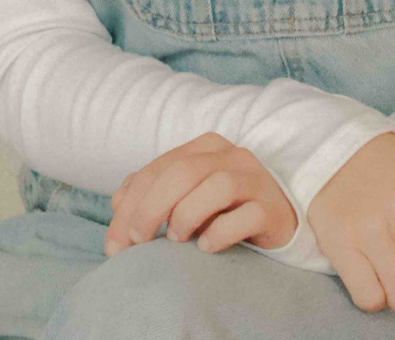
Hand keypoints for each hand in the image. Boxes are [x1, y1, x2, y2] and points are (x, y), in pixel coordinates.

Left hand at [104, 132, 297, 257]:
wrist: (279, 219)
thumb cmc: (224, 208)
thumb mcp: (186, 195)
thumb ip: (153, 191)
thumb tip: (118, 201)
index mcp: (204, 148)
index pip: (158, 168)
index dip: (131, 205)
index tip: (115, 244)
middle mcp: (230, 155)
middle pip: (183, 172)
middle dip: (150, 209)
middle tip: (137, 243)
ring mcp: (254, 179)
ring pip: (216, 186)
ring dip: (187, 215)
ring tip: (176, 239)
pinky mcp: (271, 208)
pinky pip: (247, 216)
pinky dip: (220, 232)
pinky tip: (206, 247)